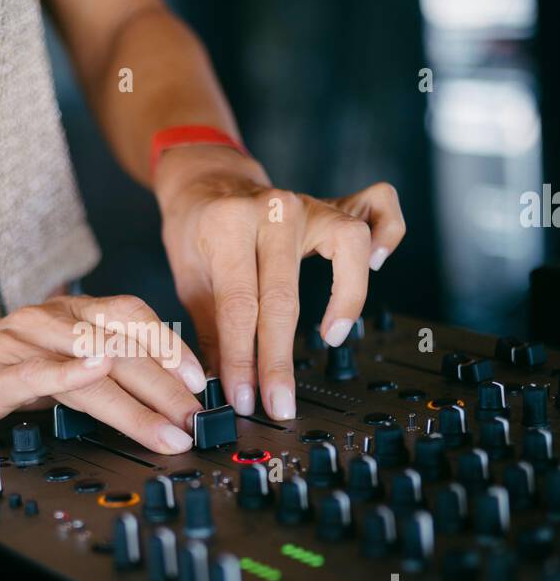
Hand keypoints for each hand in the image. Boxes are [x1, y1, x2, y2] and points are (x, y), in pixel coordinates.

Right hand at [0, 294, 206, 452]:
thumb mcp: (54, 363)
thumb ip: (99, 369)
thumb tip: (159, 389)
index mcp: (68, 313)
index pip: (133, 316)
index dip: (171, 346)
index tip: (203, 381)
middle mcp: (49, 320)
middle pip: (123, 345)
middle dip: (167, 386)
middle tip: (198, 418)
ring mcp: (22, 344)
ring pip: (92, 361)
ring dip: (137, 397)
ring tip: (169, 426)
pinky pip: (38, 371)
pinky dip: (70, 371)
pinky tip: (98, 375)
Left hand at [155, 147, 405, 419]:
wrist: (205, 179)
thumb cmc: (197, 230)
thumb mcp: (190, 280)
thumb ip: (211, 333)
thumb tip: (222, 389)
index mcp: (226, 225)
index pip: (238, 305)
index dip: (242, 360)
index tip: (245, 398)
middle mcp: (273, 210)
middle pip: (284, 294)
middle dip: (280, 357)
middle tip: (280, 400)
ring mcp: (309, 203)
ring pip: (348, 243)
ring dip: (346, 295)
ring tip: (333, 335)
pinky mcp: (334, 204)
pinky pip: (379, 207)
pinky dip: (389, 232)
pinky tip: (377, 264)